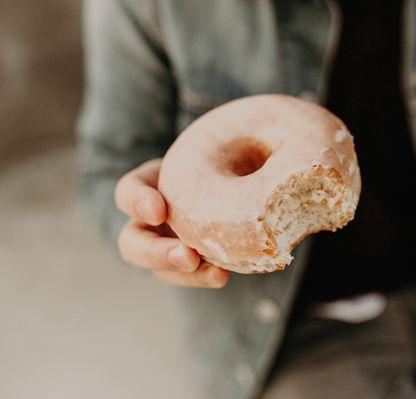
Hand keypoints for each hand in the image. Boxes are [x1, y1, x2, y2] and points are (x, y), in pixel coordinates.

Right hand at [114, 159, 228, 287]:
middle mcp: (147, 222)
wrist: (223, 177)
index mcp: (144, 188)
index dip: (138, 202)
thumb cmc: (210, 161)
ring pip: (161, 270)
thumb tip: (258, 145)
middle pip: (133, 244)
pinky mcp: (186, 264)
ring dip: (188, 275)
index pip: (128, 192)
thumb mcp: (205, 153)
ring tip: (217, 275)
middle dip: (158, 254)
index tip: (158, 210)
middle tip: (187, 256)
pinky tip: (224, 274)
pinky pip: (190, 276)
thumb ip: (213, 153)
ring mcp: (165, 246)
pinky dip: (207, 276)